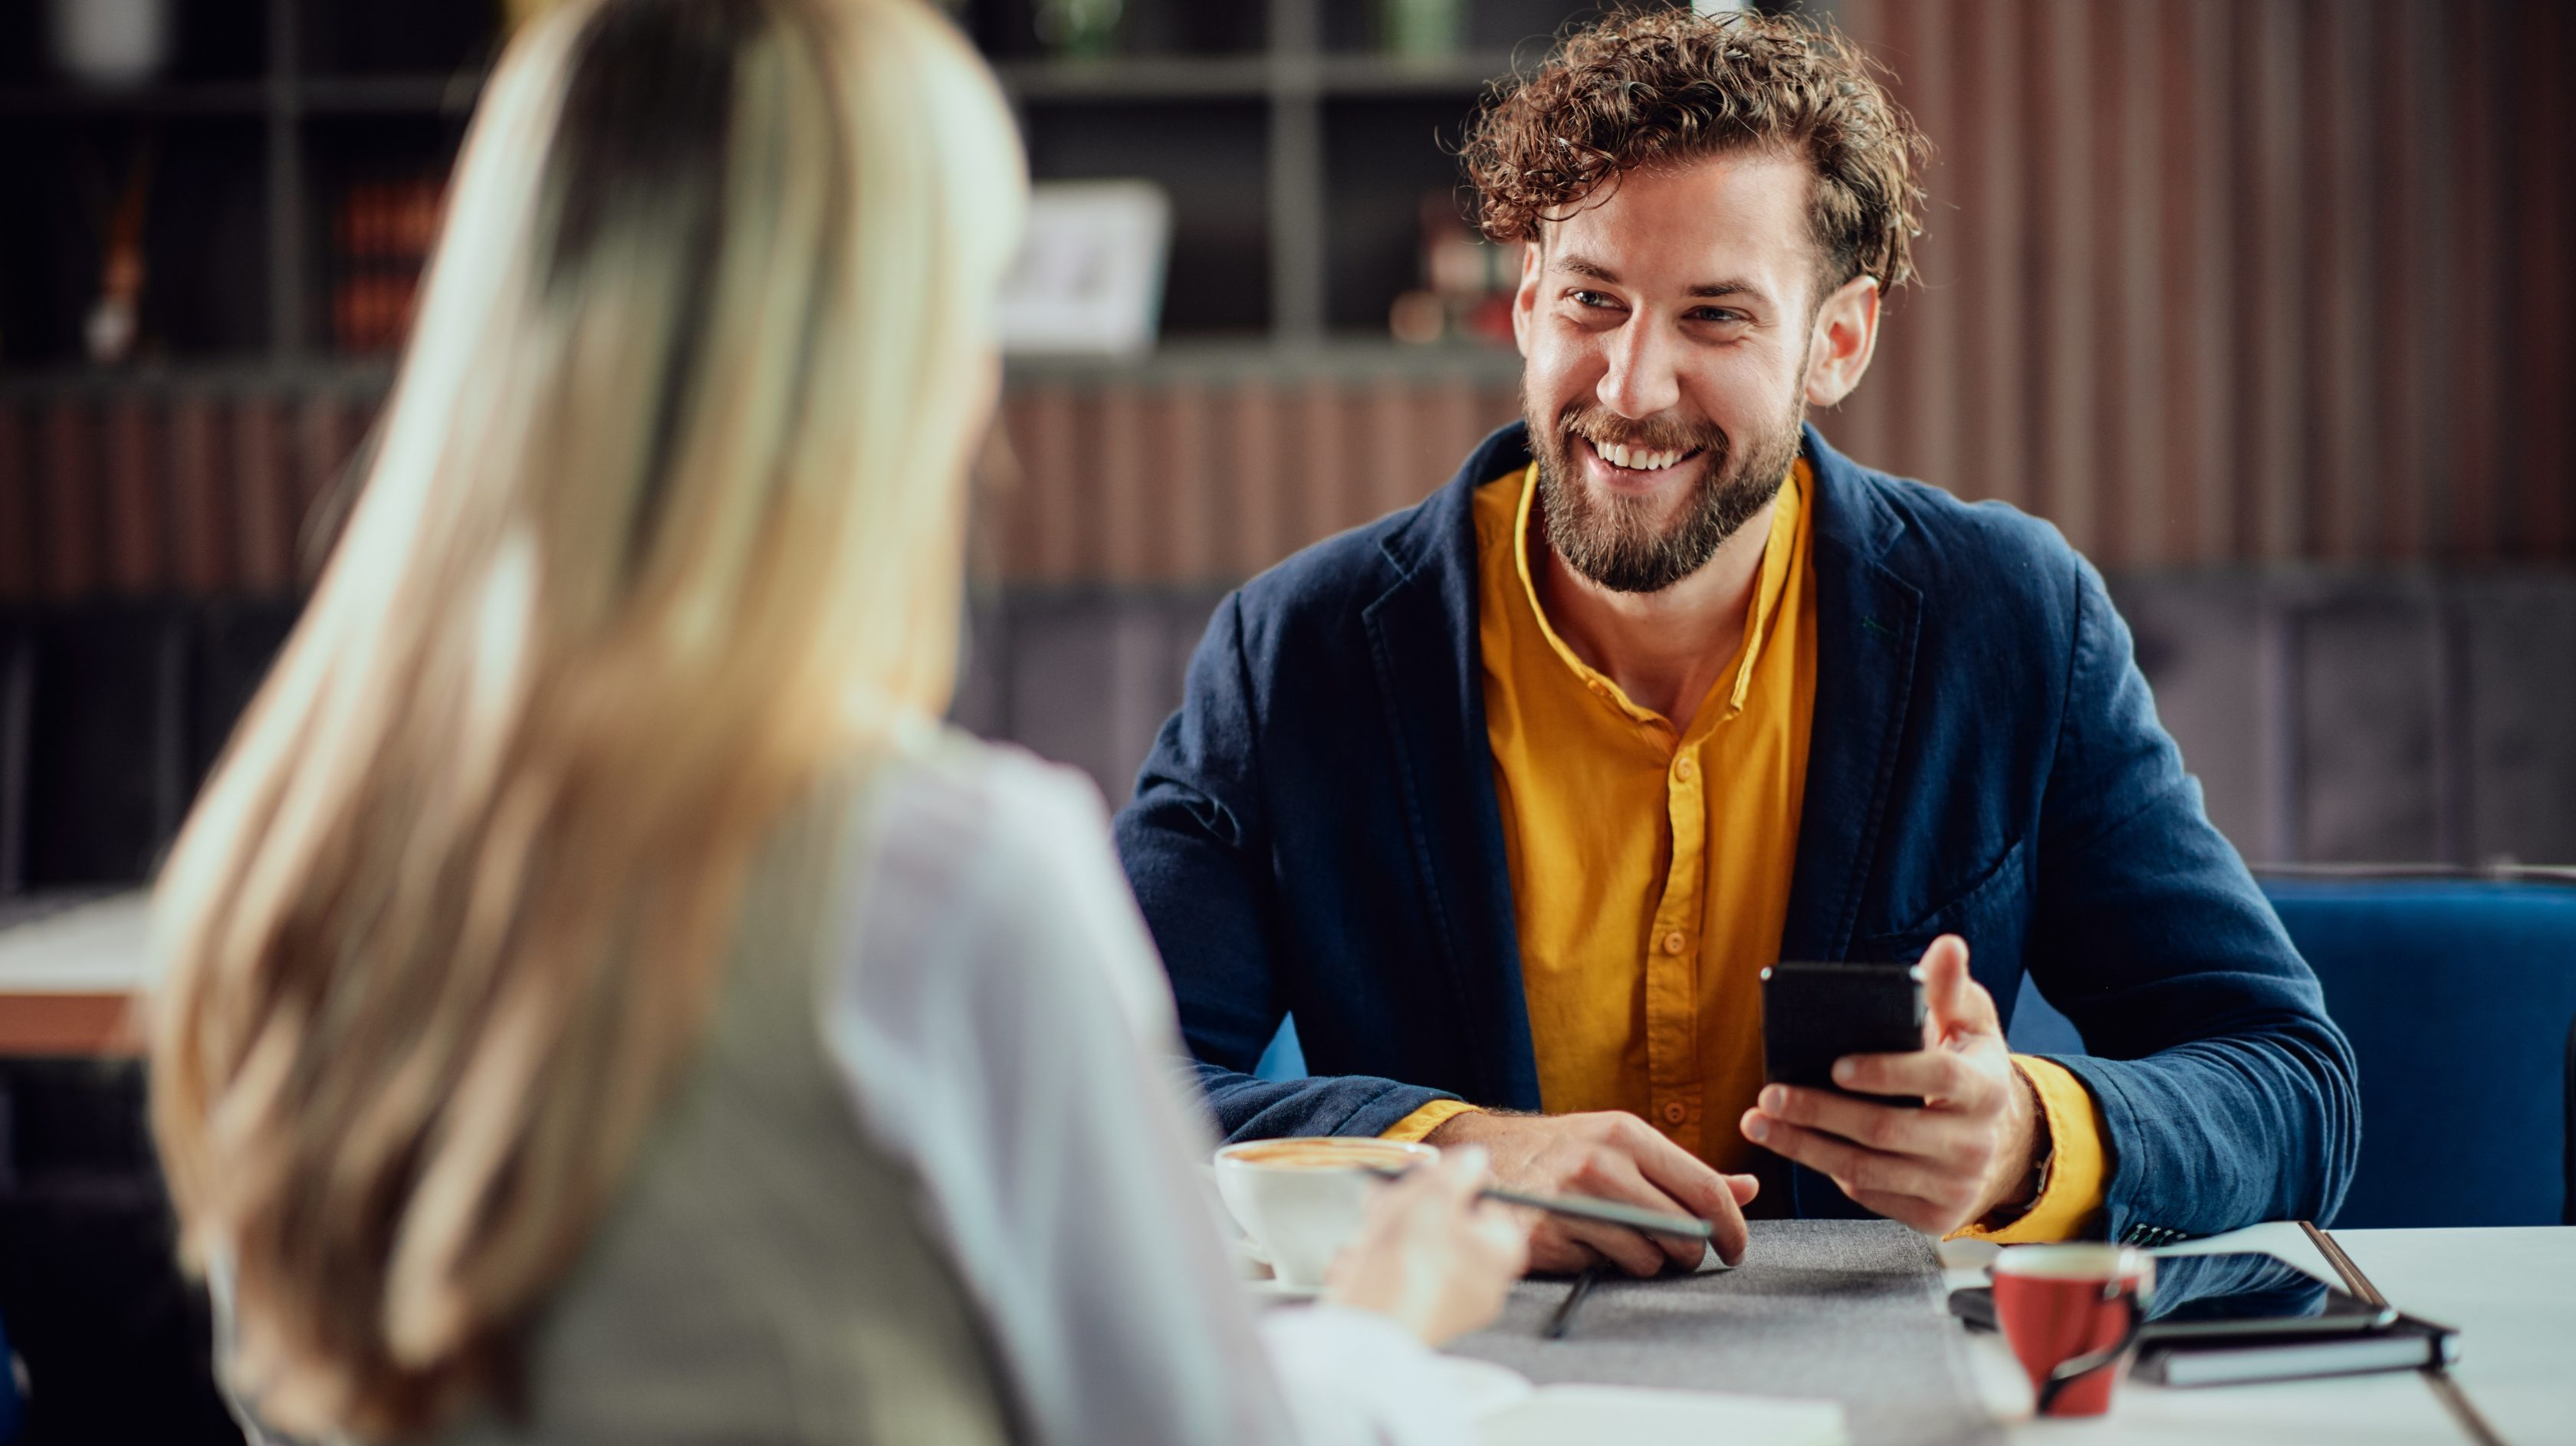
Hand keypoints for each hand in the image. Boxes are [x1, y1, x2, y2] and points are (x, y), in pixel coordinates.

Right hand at [1322, 1146, 1529, 1344]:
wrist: (1372, 1324)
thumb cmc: (1411, 1261)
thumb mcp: (1435, 1194)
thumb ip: (1458, 1171)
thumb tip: (1475, 1158)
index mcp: (1501, 1253)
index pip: (1487, 1205)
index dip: (1455, 1185)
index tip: (1428, 1175)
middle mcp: (1483, 1284)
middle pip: (1446, 1226)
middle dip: (1409, 1208)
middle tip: (1385, 1197)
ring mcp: (1448, 1306)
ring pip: (1414, 1251)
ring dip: (1384, 1234)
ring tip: (1366, 1235)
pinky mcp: (1413, 1319)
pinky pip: (1394, 1277)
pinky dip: (1372, 1265)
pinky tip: (1356, 1261)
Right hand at [1422, 1109, 1757, 1274]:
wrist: (1485, 1157)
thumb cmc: (1565, 1153)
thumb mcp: (1622, 1145)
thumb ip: (1685, 1171)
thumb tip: (1749, 1187)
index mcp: (1625, 1134)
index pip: (1705, 1187)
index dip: (1732, 1226)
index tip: (1735, 1248)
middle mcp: (1599, 1163)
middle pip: (1683, 1230)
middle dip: (1689, 1251)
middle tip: (1677, 1253)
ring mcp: (1569, 1200)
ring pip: (1647, 1257)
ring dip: (1645, 1261)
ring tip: (1621, 1242)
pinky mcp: (1544, 1235)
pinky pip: (1602, 1268)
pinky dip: (1601, 1264)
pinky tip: (1584, 1243)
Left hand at [1739, 934, 2041, 1234]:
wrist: (2001, 1145)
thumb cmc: (1970, 1070)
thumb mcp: (1971, 1027)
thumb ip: (1952, 989)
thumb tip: (1947, 948)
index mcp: (1986, 1088)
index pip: (1936, 1076)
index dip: (1885, 1071)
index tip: (1836, 1064)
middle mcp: (1974, 1143)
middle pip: (1885, 1131)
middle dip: (1819, 1112)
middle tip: (1770, 1094)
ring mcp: (1954, 1185)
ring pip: (1866, 1170)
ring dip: (1804, 1147)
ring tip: (1760, 1122)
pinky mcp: (1933, 1216)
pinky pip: (1868, 1193)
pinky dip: (1826, 1169)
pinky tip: (1795, 1145)